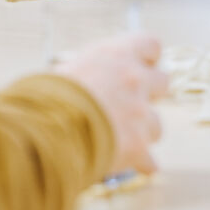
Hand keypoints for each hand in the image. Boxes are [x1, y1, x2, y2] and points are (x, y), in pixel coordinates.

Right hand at [57, 34, 167, 175]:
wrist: (47, 129)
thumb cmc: (47, 96)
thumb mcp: (65, 71)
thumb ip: (88, 74)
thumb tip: (89, 82)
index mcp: (115, 54)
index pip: (150, 44)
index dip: (146, 58)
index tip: (137, 67)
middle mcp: (134, 79)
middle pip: (163, 81)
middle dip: (150, 94)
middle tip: (129, 103)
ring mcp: (139, 113)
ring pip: (156, 124)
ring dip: (141, 132)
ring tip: (117, 139)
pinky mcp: (138, 145)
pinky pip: (148, 160)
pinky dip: (139, 163)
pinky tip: (126, 165)